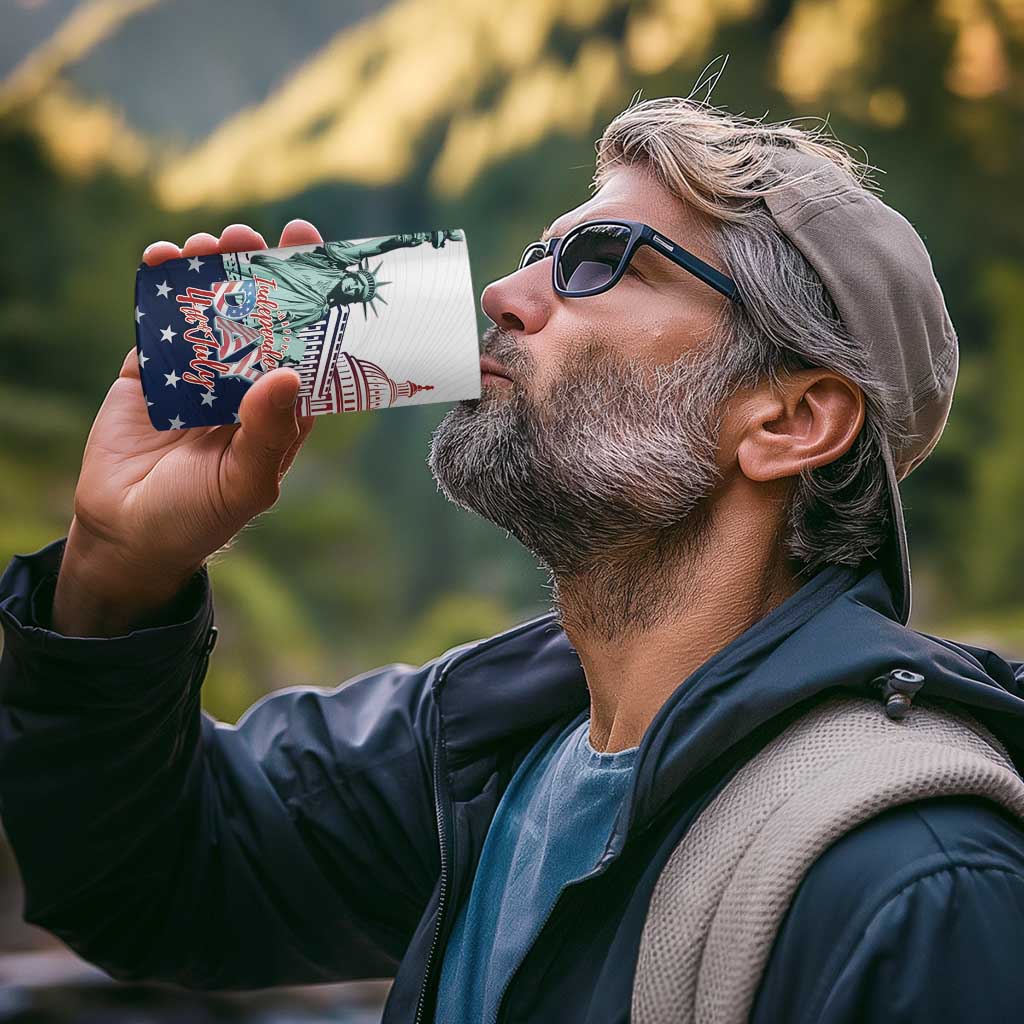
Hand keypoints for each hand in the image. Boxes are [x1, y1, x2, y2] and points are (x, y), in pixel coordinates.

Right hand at [52, 220, 323, 635]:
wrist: (127, 534)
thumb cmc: (199, 517)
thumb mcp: (245, 483)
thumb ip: (267, 433)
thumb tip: (286, 374)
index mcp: (280, 407)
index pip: (304, 344)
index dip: (311, 298)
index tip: (313, 250)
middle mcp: (244, 382)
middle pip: (257, 314)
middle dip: (257, 270)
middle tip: (251, 235)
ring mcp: (197, 372)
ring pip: (209, 308)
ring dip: (210, 269)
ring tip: (208, 243)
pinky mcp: (151, 370)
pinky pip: (159, 320)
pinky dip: (159, 287)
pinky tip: (162, 259)